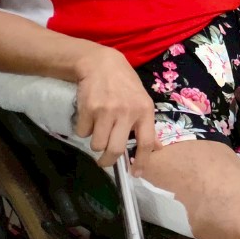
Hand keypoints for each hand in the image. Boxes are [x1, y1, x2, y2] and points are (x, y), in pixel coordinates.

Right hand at [74, 46, 156, 167]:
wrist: (101, 64)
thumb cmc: (125, 85)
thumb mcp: (142, 100)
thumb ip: (147, 125)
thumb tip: (157, 148)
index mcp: (145, 111)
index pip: (146, 142)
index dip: (142, 161)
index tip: (135, 174)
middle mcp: (127, 112)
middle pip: (115, 150)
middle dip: (107, 160)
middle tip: (105, 160)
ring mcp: (107, 111)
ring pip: (96, 144)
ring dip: (95, 142)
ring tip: (98, 129)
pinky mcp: (88, 109)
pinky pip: (82, 132)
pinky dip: (83, 130)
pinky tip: (89, 117)